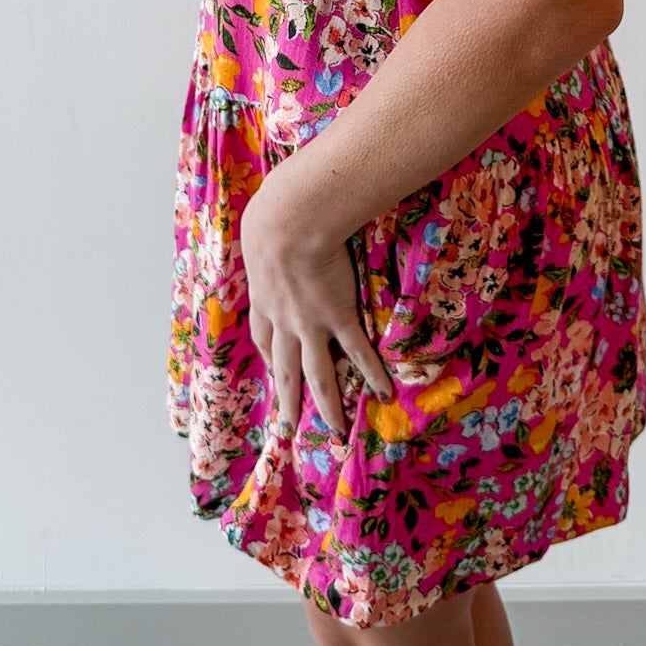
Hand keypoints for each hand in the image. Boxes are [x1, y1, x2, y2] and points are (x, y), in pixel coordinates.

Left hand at [239, 175, 395, 436]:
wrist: (289, 218)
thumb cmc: (274, 213)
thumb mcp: (262, 229)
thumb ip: (270, 236)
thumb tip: (274, 216)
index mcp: (264, 297)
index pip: (263, 336)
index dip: (269, 355)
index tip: (273, 369)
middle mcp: (283, 319)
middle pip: (283, 368)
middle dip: (286, 400)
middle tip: (289, 428)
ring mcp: (309, 322)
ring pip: (315, 374)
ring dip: (325, 405)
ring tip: (333, 432)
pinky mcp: (337, 316)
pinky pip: (355, 352)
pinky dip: (370, 374)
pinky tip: (383, 393)